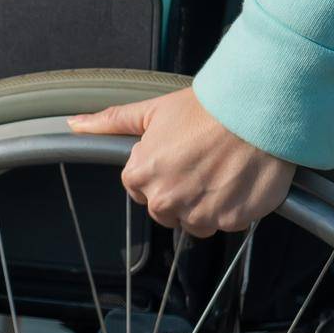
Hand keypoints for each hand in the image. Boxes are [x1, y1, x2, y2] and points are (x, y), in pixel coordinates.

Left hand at [67, 87, 294, 237]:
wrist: (258, 110)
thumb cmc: (207, 109)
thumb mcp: (152, 111)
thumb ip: (112, 122)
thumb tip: (75, 124)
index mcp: (141, 177)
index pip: (141, 190)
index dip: (161, 173)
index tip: (179, 157)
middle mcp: (166, 201)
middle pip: (166, 211)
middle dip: (181, 193)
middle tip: (202, 164)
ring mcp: (199, 213)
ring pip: (196, 222)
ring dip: (207, 204)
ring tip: (222, 172)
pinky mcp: (231, 220)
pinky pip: (228, 223)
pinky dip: (235, 207)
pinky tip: (239, 181)